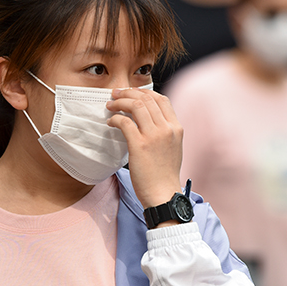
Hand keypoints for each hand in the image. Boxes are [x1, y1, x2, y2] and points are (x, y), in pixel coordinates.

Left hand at [106, 87, 183, 209]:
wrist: (163, 194)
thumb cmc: (164, 174)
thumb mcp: (173, 147)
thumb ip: (164, 131)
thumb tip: (148, 119)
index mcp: (176, 128)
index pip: (161, 99)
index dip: (144, 91)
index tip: (132, 93)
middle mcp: (167, 128)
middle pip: (146, 98)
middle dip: (128, 92)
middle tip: (115, 94)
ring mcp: (154, 136)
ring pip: (135, 106)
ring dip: (119, 102)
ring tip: (110, 105)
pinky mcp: (140, 145)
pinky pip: (125, 122)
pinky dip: (115, 118)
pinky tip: (111, 122)